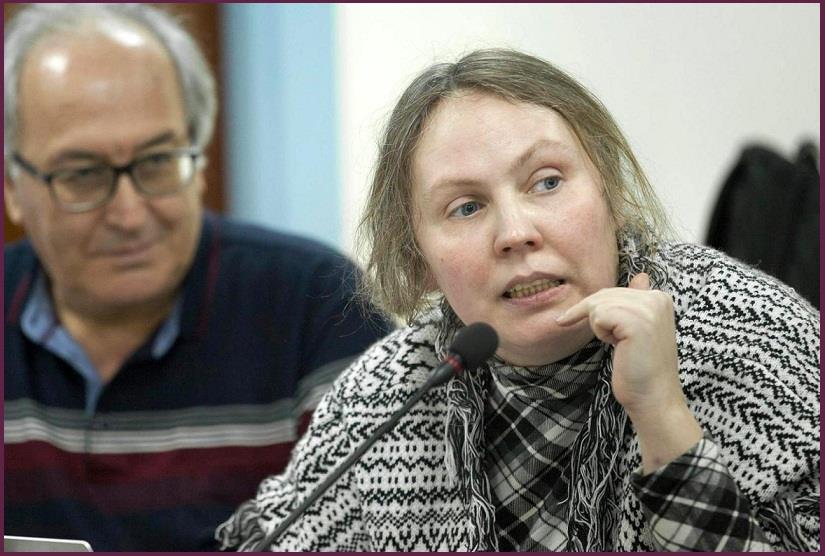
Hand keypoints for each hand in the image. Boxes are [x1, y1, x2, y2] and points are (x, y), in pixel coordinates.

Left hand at [557, 273, 702, 472]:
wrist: (654, 398)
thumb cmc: (642, 369)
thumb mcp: (640, 329)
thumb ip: (638, 302)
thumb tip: (641, 276)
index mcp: (660, 298)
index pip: (613, 292)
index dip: (597, 310)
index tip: (585, 324)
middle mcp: (657, 298)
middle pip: (603, 296)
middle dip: (596, 319)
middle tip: (616, 344)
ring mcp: (648, 308)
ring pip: (598, 305)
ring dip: (600, 328)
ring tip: (621, 346)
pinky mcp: (636, 321)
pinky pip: (598, 316)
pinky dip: (601, 333)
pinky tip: (619, 347)